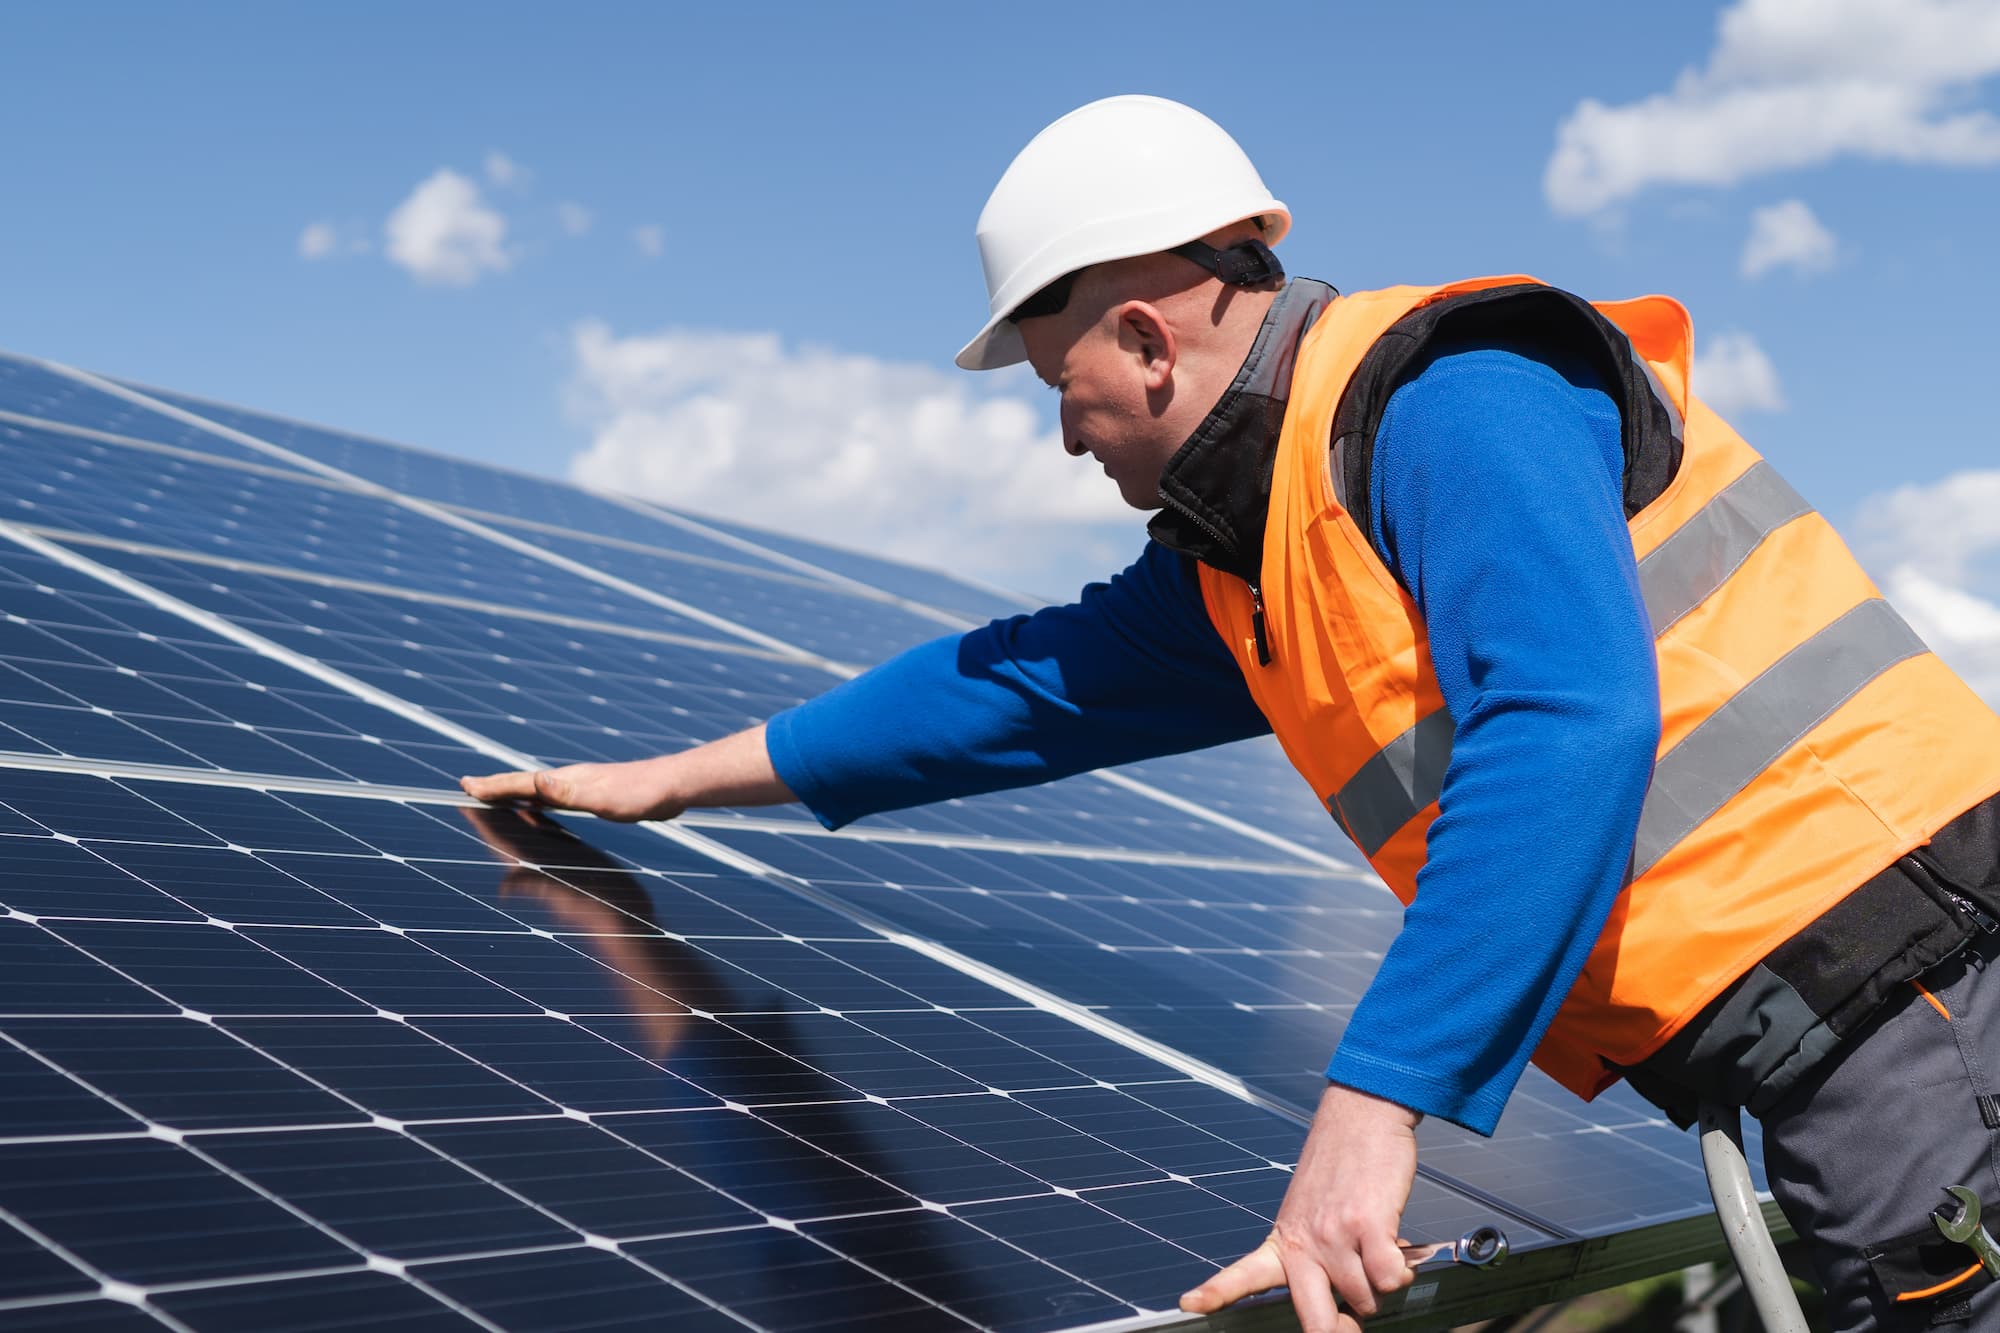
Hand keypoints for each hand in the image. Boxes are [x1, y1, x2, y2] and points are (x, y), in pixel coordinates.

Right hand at [459, 756, 687, 821]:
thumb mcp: (605, 799)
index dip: (493, 787)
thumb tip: (537, 782)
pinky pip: (556, 798)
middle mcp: (571, 780)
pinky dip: (538, 802)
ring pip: (539, 790)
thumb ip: (570, 793)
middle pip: (524, 784)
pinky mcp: (597, 794)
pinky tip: (541, 809)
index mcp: (568, 781)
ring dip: (514, 794)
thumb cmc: (643, 794)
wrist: (676, 785)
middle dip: (495, 788)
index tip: (465, 785)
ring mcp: (584, 786)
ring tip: (494, 798)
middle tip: (468, 789)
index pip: (521, 784)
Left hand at [1180, 1083, 1418, 1332]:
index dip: (1215, 1294)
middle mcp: (1305, 1242)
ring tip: (1378, 1250)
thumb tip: (1359, 1298)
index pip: (1243, 1274)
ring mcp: (1334, 1235)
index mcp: (1284, 1240)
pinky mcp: (1368, 1224)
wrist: (1360, 1113)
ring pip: (1366, 1300)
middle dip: (1338, 1332)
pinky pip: (1389, 1278)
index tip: (1190, 1304)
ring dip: (1380, 1285)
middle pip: (1316, 1322)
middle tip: (1350, 1323)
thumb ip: (1323, 1255)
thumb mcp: (1311, 1210)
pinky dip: (1400, 1272)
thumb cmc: (1341, 1164)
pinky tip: (1397, 1248)